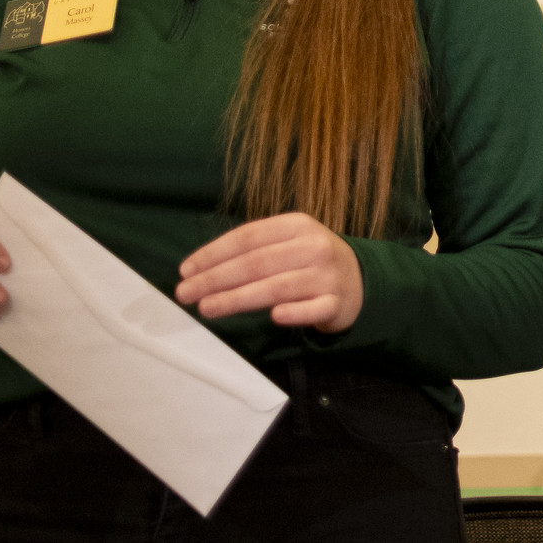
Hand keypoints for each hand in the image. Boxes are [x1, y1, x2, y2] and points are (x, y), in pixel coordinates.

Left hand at [175, 213, 363, 331]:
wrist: (358, 280)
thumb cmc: (309, 261)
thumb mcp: (288, 243)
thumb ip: (253, 251)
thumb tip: (199, 269)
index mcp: (297, 225)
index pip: (248, 237)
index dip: (213, 253)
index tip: (185, 270)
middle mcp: (314, 246)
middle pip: (257, 263)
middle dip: (216, 278)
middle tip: (185, 293)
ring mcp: (327, 275)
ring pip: (277, 287)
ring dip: (238, 298)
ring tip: (206, 308)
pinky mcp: (336, 303)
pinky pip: (313, 309)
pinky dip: (295, 313)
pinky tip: (274, 317)